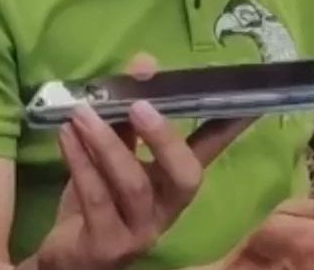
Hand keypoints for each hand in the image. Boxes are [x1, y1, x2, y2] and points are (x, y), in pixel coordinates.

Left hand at [29, 102, 252, 269]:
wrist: (66, 255)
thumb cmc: (96, 197)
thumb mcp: (112, 152)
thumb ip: (126, 114)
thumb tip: (144, 62)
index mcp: (173, 182)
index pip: (210, 150)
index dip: (229, 127)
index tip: (247, 99)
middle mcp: (166, 208)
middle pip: (184, 177)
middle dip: (164, 138)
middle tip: (138, 105)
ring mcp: (139, 230)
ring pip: (133, 185)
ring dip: (107, 144)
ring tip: (82, 112)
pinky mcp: (106, 244)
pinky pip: (95, 198)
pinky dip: (79, 162)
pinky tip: (65, 135)